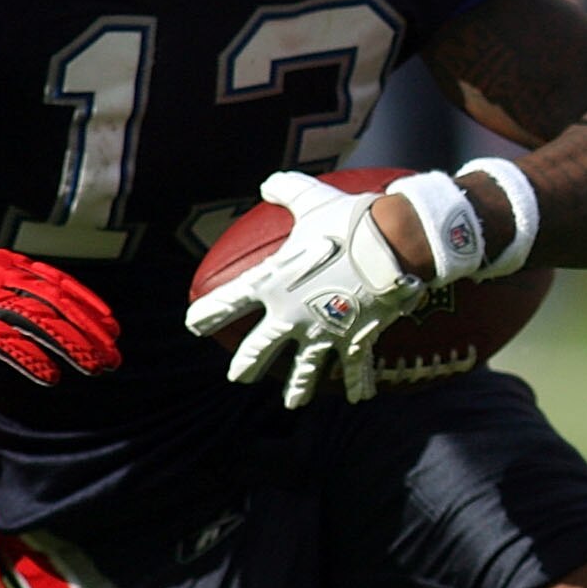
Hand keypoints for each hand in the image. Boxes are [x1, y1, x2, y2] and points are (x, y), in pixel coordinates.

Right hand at [0, 251, 122, 384]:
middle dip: (88, 330)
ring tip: (93, 367)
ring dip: (69, 345)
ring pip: (35, 319)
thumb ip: (23, 309)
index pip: (57, 282)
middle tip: (112, 355)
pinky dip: (29, 357)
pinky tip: (51, 375)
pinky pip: (1, 338)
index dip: (88, 306)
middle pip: (53, 301)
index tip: (113, 329)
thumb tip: (67, 329)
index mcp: (5, 264)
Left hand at [183, 171, 425, 407]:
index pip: (228, 303)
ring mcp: (323, 332)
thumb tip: (269, 184)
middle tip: (239, 377)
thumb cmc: (347, 220)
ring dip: (297, 389)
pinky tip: (357, 398)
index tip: (194, 325)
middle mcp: (291, 315)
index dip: (208, 316)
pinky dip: (356, 384)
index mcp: (272, 282)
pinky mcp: (355, 340)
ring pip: (304, 370)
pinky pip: (354, 368)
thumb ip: (285, 190)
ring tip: (291, 403)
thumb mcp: (311, 199)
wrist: (393, 244)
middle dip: (246, 366)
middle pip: (259, 349)